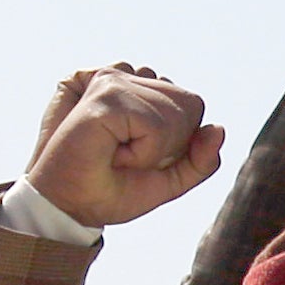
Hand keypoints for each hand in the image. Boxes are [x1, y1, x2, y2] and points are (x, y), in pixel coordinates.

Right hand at [20, 64, 224, 228]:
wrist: (67, 207)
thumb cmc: (111, 190)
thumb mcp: (168, 181)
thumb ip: (199, 160)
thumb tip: (218, 128)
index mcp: (140, 90)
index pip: (192, 105)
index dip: (177, 143)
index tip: (139, 158)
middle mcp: (125, 78)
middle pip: (191, 104)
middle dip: (169, 144)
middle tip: (126, 156)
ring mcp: (113, 81)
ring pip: (178, 113)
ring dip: (153, 151)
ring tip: (116, 153)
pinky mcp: (105, 95)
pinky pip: (158, 127)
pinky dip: (143, 153)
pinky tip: (111, 151)